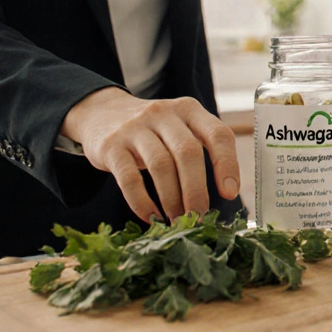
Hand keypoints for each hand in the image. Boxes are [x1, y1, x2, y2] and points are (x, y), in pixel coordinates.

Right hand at [61, 87, 240, 222]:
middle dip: (196, 190)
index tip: (230, 194)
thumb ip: (198, 152)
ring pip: (161, 165)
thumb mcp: (178, 128)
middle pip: (188, 152)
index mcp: (189, 110)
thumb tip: (220, 197)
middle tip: (199, 217)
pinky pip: (129, 178)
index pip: (217, 134)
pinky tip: (151, 217)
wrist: (100, 113)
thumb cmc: (153, 131)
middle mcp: (164, 113)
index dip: (227, 164)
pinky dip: (142, 202)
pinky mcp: (111, 145)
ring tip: (177, 221)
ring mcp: (135, 127)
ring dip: (172, 199)